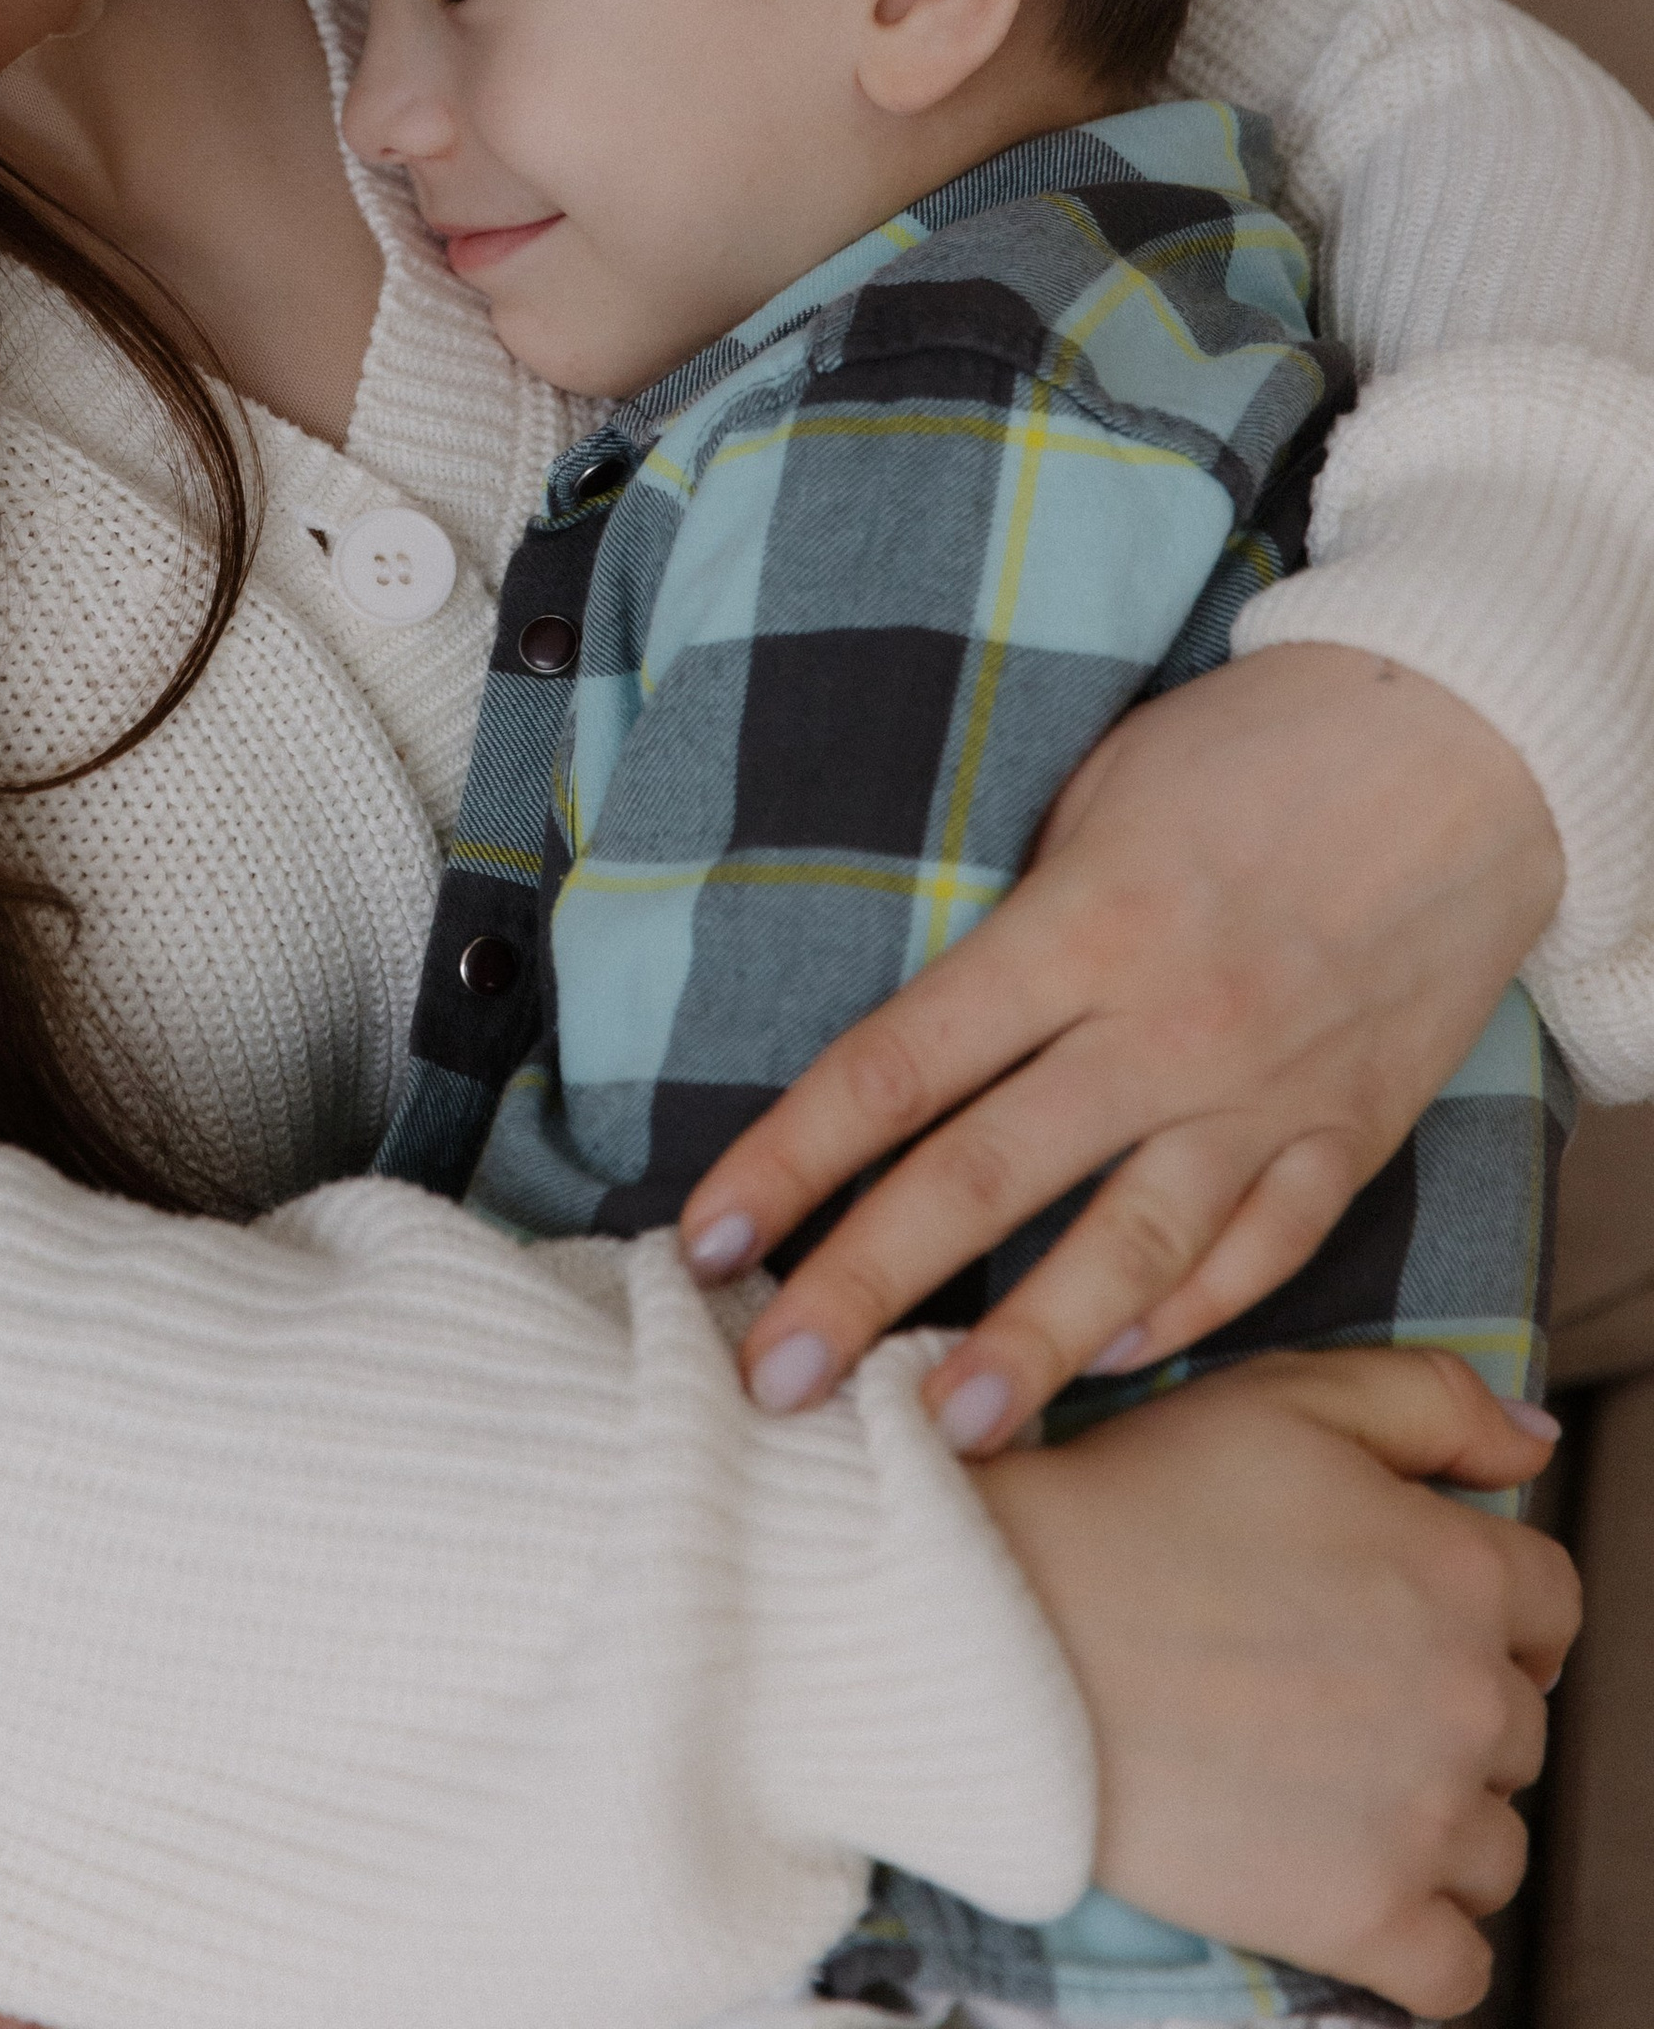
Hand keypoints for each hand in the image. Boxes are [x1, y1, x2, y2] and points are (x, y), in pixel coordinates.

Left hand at [677, 646, 1563, 1440]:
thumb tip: (939, 1023)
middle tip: (772, 1380)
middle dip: (863, 1286)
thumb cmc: (1261, 744)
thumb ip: (1022, 915)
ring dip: (1026, 1351)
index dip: (793, 1160)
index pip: (898, 1066)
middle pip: (984, 1179)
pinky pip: (1263, 1250)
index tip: (708, 1235)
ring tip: (940, 1433)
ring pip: (1127, 1255)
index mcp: (1081, 928)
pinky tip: (1121, 1360)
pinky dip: (1191, 1313)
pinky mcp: (1354, 1132)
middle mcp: (1166, 1028)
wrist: (1468, 746)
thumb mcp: (1104, 789)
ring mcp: (1266, 1095)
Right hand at [974, 1347, 1575, 2019]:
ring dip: (1437, 1819)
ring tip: (1326, 1777)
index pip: (1549, 1603)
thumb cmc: (1138, 1499)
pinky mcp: (1360, 1918)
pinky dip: (1422, 1938)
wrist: (1005, 1626)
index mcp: (1461, 1571)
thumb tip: (1535, 1443)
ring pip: (1496, 1846)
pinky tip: (1352, 1881)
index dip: (1479, 1596)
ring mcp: (1420, 1821)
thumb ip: (1431, 1400)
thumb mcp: (1284, 1396)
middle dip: (1445, 1704)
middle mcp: (1467, 1701)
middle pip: (1519, 1726)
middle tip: (1332, 1682)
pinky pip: (1456, 1969)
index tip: (1399, 1606)